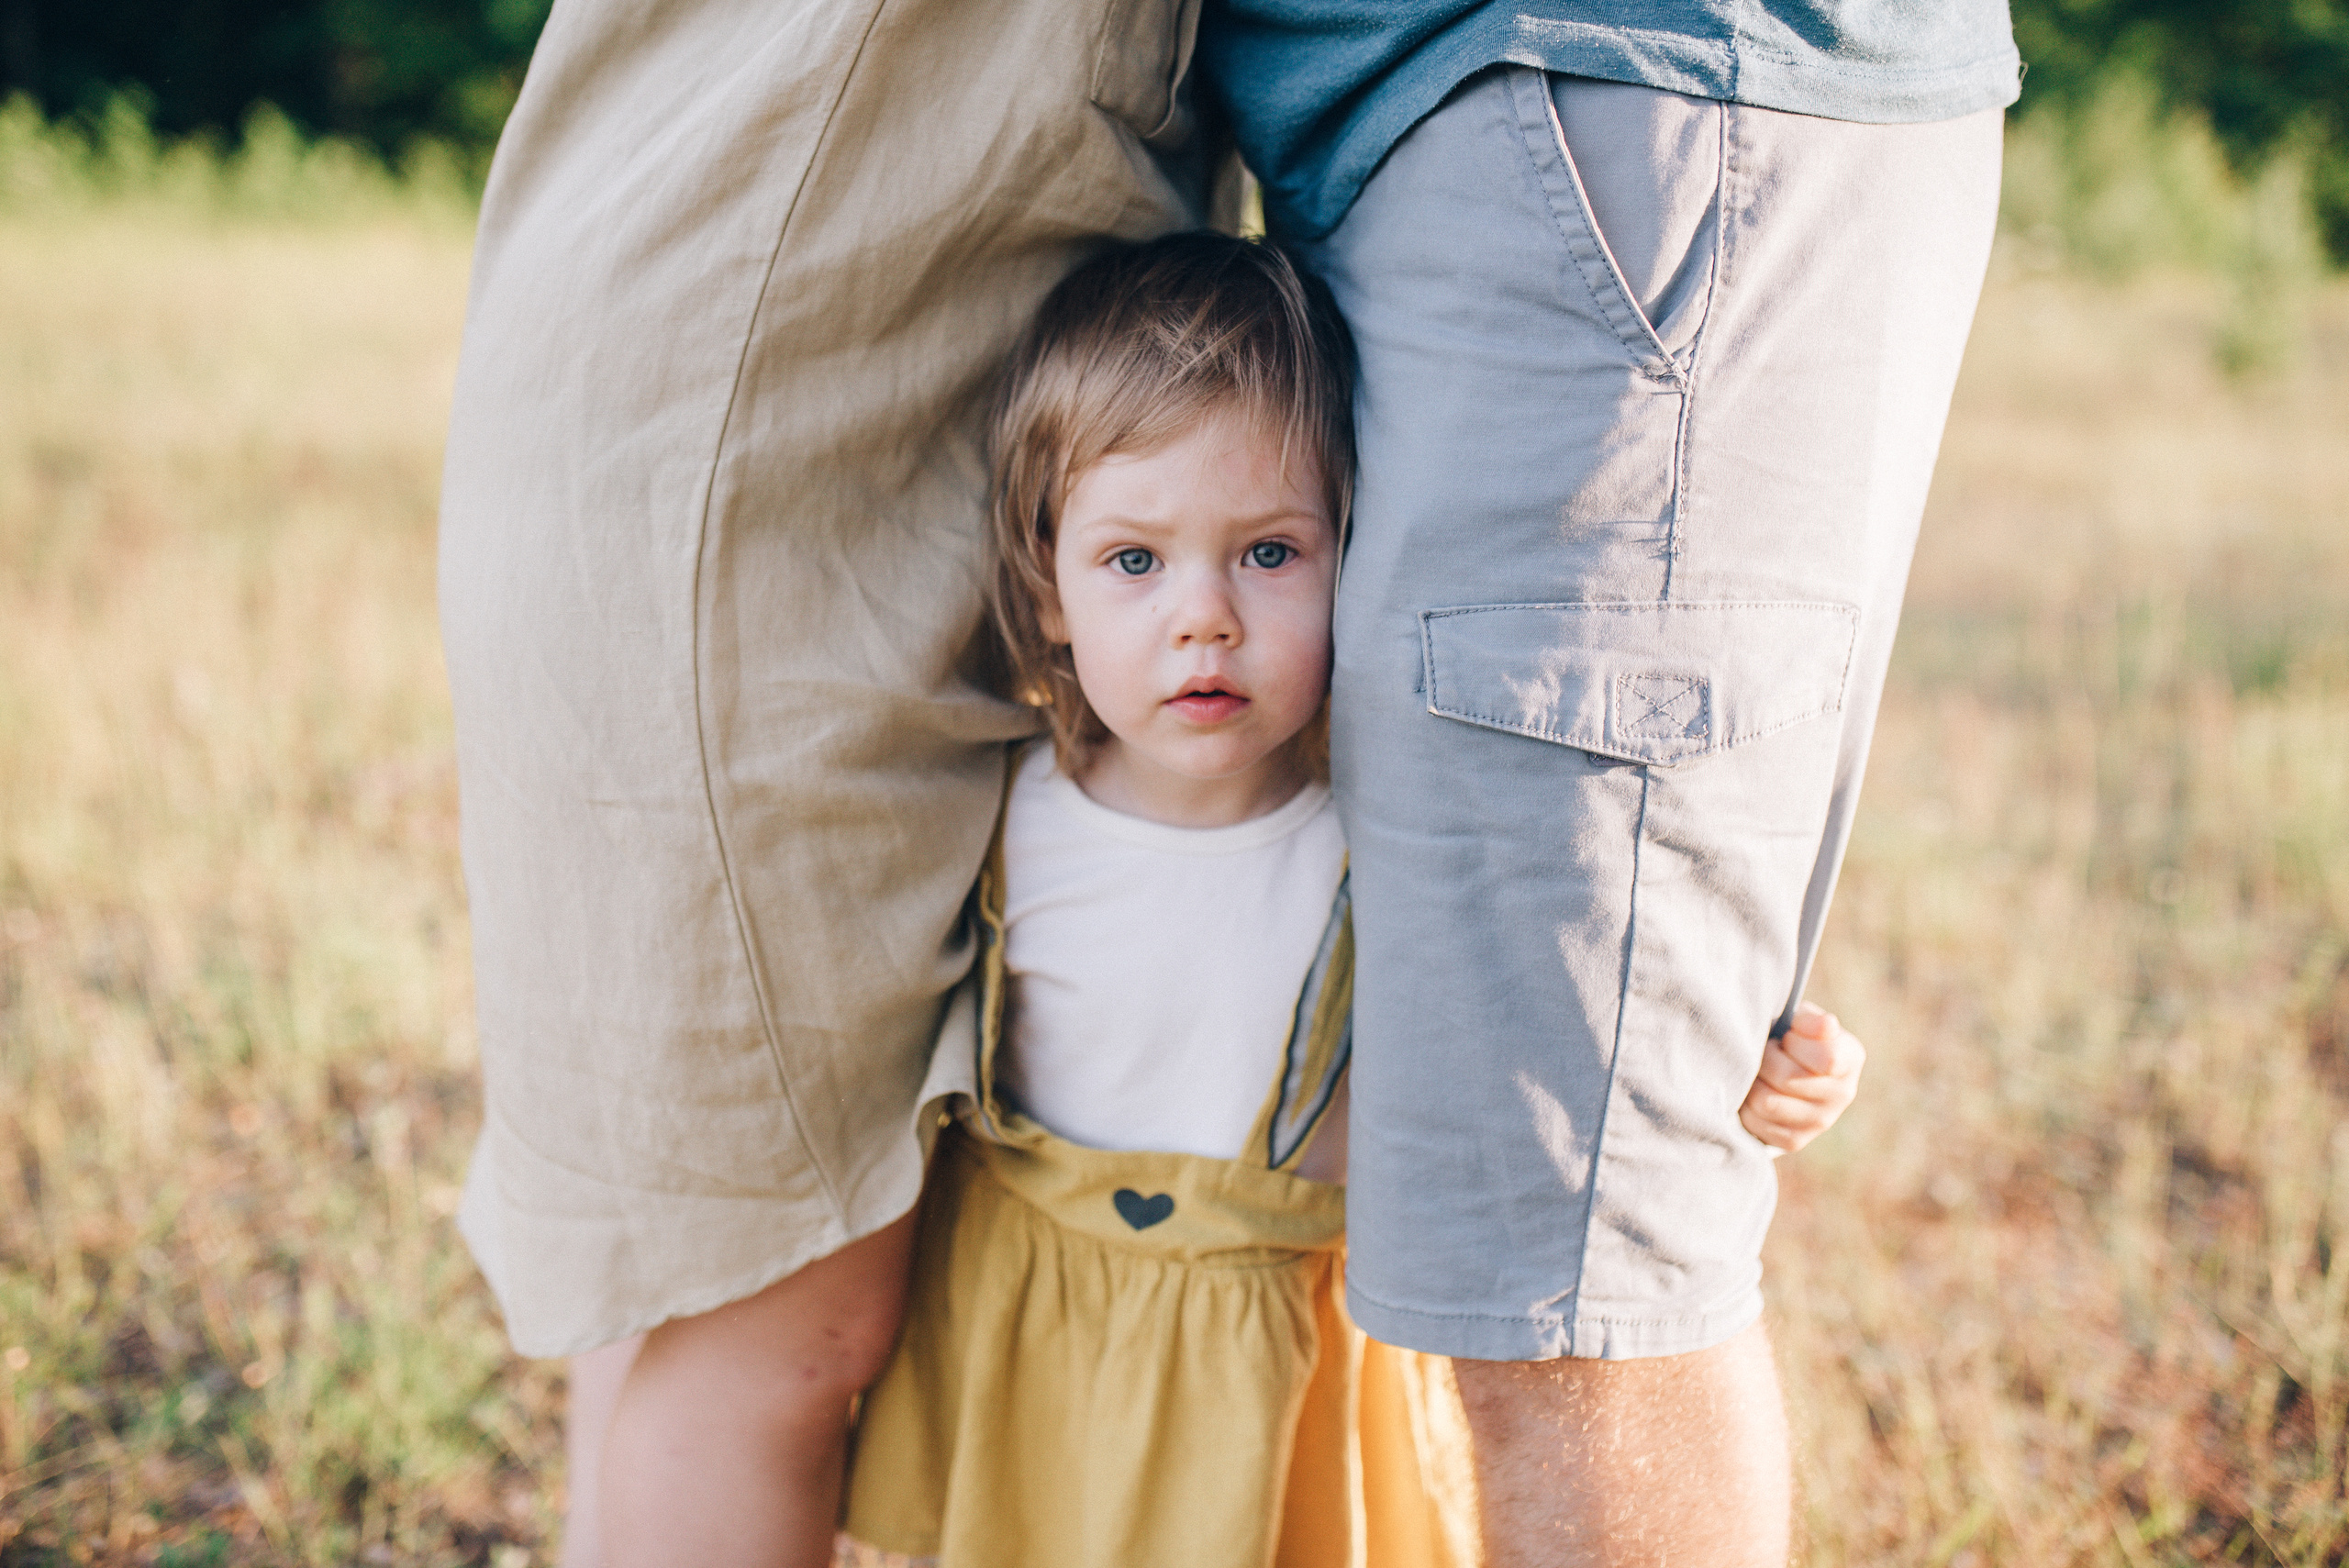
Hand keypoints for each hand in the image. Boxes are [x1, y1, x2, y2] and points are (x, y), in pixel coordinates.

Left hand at [1738, 1002, 1865, 1153]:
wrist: (1784, 1068)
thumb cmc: (1792, 1036)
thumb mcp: (1800, 1019)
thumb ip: (1811, 1020)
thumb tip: (1827, 1025)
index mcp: (1850, 1059)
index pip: (1827, 1058)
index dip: (1795, 1043)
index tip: (1787, 1036)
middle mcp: (1843, 1094)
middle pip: (1786, 1078)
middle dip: (1764, 1058)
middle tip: (1763, 1051)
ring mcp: (1821, 1121)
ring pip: (1766, 1102)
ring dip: (1752, 1081)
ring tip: (1757, 1070)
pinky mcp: (1795, 1140)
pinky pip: (1755, 1123)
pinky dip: (1745, 1105)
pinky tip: (1753, 1090)